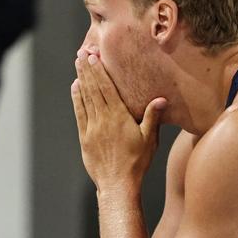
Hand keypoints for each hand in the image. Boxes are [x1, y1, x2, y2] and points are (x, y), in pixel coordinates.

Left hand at [71, 52, 166, 191]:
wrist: (118, 185)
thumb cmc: (137, 163)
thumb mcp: (150, 140)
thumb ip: (153, 117)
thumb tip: (161, 99)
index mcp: (119, 117)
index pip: (107, 88)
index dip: (100, 71)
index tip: (94, 56)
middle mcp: (103, 119)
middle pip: (94, 89)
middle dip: (88, 69)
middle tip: (82, 52)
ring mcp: (92, 128)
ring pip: (85, 98)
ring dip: (81, 79)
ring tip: (78, 64)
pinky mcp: (85, 138)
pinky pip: (79, 113)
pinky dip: (76, 99)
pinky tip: (75, 88)